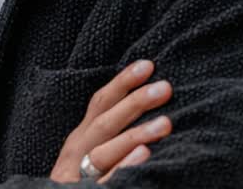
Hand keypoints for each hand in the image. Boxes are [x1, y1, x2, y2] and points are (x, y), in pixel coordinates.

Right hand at [48, 59, 172, 183]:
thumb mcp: (90, 153)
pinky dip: (124, 166)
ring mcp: (79, 175)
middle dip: (135, 103)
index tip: (147, 65)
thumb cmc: (80, 180)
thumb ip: (109, 132)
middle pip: (105, 123)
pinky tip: (145, 156)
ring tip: (165, 123)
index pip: (100, 103)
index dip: (122, 82)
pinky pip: (105, 180)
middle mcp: (77, 152)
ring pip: (105, 151)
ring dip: (135, 135)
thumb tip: (145, 101)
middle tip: (165, 87)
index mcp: (80, 138)